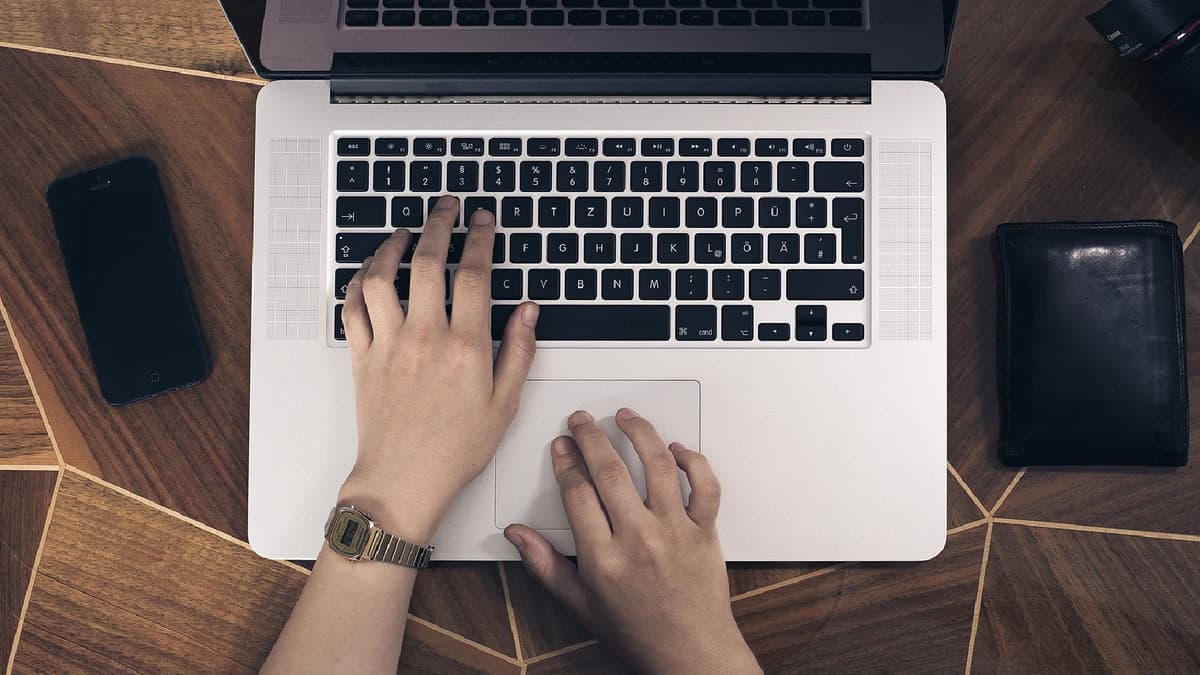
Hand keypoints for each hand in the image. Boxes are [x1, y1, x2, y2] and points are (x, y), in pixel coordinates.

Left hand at [338, 196, 538, 541]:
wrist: (404, 480)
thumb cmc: (455, 449)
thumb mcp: (504, 404)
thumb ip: (519, 351)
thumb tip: (529, 311)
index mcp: (466, 347)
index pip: (474, 275)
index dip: (480, 239)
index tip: (482, 220)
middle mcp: (425, 337)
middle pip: (428, 262)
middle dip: (439, 224)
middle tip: (446, 207)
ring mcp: (389, 344)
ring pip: (382, 277)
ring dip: (391, 246)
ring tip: (404, 232)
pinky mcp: (362, 356)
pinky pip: (353, 307)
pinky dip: (358, 282)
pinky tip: (370, 272)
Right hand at [504, 409, 761, 674]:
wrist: (691, 656)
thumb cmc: (639, 633)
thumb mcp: (580, 605)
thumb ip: (545, 566)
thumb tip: (517, 536)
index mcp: (603, 558)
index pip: (577, 492)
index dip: (565, 461)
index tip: (561, 446)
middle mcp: (639, 539)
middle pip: (610, 470)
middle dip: (591, 436)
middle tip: (582, 420)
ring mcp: (675, 532)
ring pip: (658, 466)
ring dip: (639, 433)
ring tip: (626, 417)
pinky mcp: (705, 531)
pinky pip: (705, 486)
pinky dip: (693, 461)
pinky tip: (676, 449)